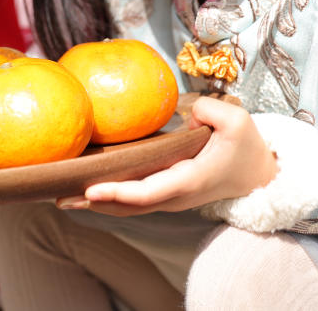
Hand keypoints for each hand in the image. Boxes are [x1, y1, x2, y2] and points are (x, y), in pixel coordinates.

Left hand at [59, 95, 277, 216]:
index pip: (147, 193)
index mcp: (189, 181)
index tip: (90, 189)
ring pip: (128, 207)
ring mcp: (170, 198)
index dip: (117, 193)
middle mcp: (175, 195)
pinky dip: (108, 198)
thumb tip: (183, 114)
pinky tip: (86, 189)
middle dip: (94, 203)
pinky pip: (133, 200)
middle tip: (58, 196)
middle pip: (128, 207)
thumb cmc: (247, 146)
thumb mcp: (237, 120)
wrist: (259, 174)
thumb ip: (209, 110)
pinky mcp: (166, 193)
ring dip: (95, 204)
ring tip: (61, 195)